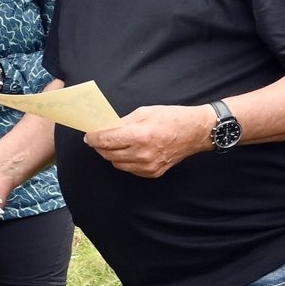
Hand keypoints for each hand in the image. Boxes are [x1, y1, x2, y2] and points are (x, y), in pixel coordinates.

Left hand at [84, 104, 213, 177]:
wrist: (195, 132)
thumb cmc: (172, 118)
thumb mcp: (144, 112)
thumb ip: (122, 122)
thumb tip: (105, 128)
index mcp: (140, 135)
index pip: (107, 140)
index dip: (94, 138)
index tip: (89, 135)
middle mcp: (143, 154)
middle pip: (108, 154)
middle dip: (99, 146)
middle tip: (97, 139)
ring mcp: (148, 166)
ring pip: (117, 163)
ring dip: (111, 154)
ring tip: (112, 144)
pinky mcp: (152, 173)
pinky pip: (129, 169)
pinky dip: (124, 160)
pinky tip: (128, 151)